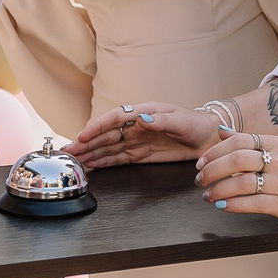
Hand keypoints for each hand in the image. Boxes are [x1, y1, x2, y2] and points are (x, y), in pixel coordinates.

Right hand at [66, 102, 219, 167]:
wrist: (209, 139)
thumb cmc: (196, 124)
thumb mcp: (182, 120)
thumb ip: (161, 120)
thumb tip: (142, 118)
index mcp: (143, 112)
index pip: (114, 118)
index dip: (97, 126)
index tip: (83, 135)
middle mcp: (135, 126)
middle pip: (105, 134)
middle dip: (86, 142)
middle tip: (69, 151)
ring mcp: (135, 141)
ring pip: (107, 147)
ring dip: (90, 153)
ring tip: (73, 160)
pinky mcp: (138, 155)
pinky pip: (116, 159)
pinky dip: (102, 162)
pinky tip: (90, 166)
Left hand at [196, 133, 277, 225]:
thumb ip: (251, 142)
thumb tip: (221, 131)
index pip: (239, 140)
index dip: (215, 151)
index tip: (201, 162)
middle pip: (237, 160)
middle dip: (211, 170)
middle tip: (199, 179)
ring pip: (242, 183)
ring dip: (217, 189)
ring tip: (207, 195)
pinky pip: (253, 204)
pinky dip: (232, 204)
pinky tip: (222, 205)